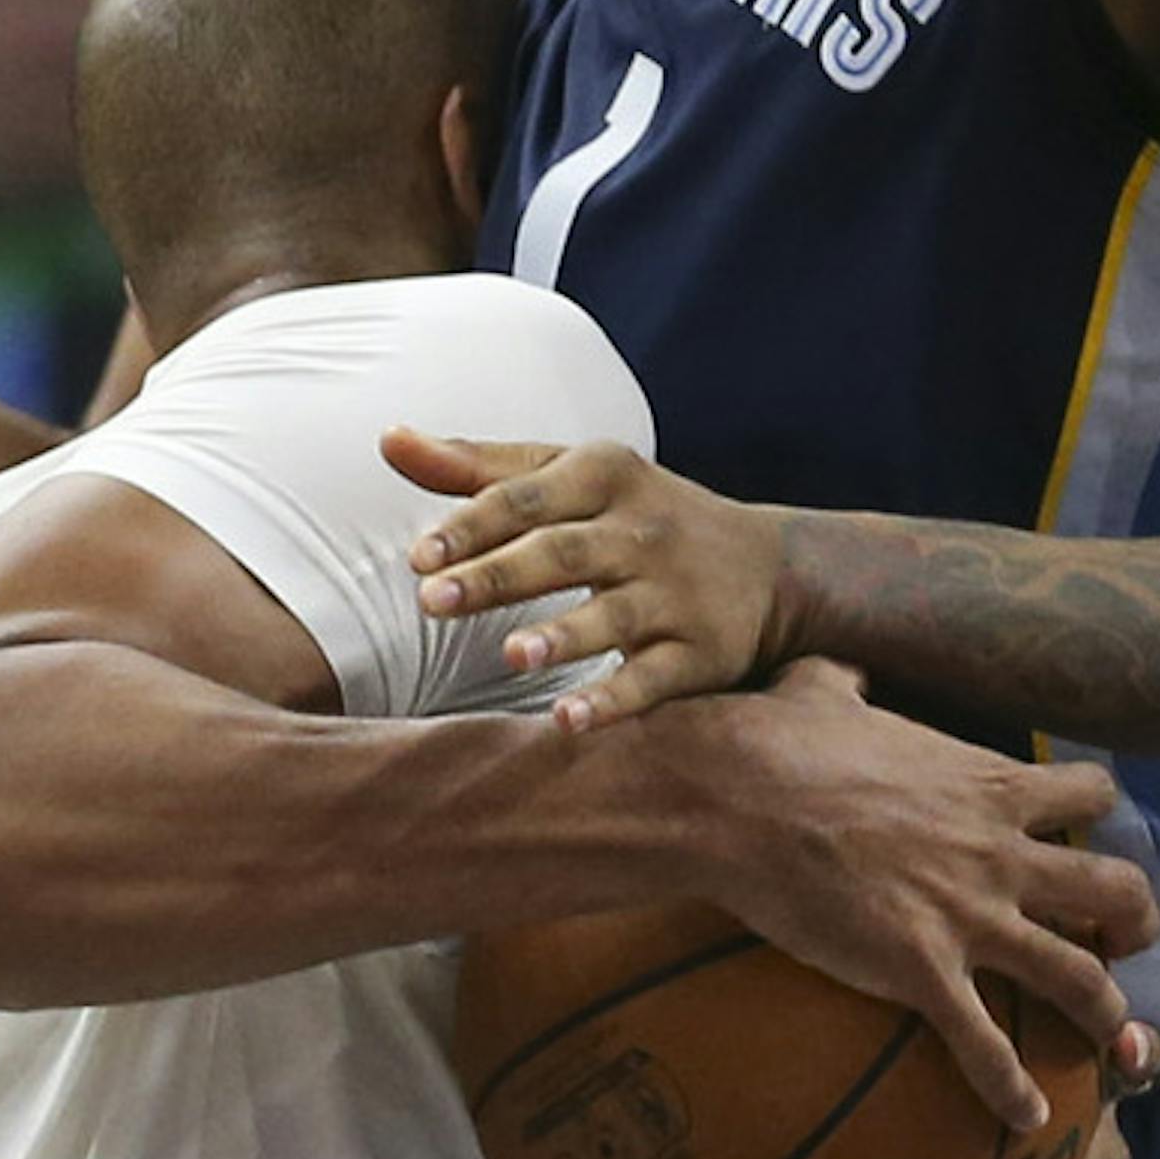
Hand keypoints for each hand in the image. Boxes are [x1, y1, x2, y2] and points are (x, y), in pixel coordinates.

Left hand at [391, 431, 789, 725]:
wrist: (770, 568)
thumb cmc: (638, 516)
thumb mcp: (572, 477)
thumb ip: (479, 467)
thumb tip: (388, 440)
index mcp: (605, 475)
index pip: (528, 496)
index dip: (472, 525)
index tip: (419, 557)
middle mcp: (641, 530)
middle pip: (562, 551)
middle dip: (497, 575)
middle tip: (430, 602)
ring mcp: (674, 594)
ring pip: (612, 616)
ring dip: (562, 636)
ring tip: (512, 655)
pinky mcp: (700, 653)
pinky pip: (654, 680)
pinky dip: (614, 700)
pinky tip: (569, 719)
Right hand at [693, 659, 1156, 1134]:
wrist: (732, 798)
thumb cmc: (776, 738)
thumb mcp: (822, 688)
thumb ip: (849, 681)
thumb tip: (839, 671)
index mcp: (986, 783)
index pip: (1090, 794)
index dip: (1098, 817)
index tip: (1087, 836)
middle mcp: (998, 851)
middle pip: (1116, 890)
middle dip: (1137, 923)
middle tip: (1127, 943)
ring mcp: (967, 915)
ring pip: (1081, 978)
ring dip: (1108, 1018)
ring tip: (1117, 1047)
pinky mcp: (922, 970)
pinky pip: (987, 1044)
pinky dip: (1013, 1089)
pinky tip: (1027, 1117)